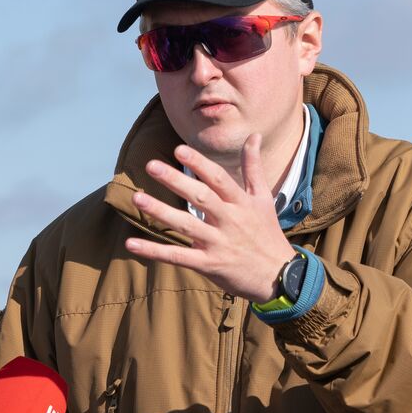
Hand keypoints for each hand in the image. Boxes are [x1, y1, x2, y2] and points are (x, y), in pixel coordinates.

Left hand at [126, 135, 296, 302]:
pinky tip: (132, 243)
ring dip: (160, 212)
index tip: (179, 150)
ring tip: (137, 198)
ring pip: (186, 225)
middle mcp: (229, 221)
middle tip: (151, 165)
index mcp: (240, 203)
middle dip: (176, 180)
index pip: (218, 179)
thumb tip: (252, 135)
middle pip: (200, 197)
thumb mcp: (264, 199)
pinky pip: (178, 257)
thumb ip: (253, 167)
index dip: (199, 164)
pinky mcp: (209, 265)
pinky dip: (154, 251)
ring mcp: (218, 243)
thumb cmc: (267, 234)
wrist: (279, 276)